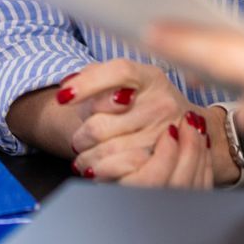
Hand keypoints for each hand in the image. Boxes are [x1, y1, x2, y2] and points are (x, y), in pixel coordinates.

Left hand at [60, 58, 228, 186]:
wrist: (180, 127)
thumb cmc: (141, 103)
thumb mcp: (124, 82)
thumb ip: (96, 75)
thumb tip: (68, 86)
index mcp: (151, 78)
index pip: (120, 72)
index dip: (88, 84)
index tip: (63, 98)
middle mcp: (163, 104)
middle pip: (102, 123)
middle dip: (81, 136)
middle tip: (80, 139)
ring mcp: (165, 135)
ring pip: (108, 151)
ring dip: (87, 157)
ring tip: (85, 155)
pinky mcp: (163, 162)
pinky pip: (122, 172)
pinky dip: (102, 172)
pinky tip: (96, 169)